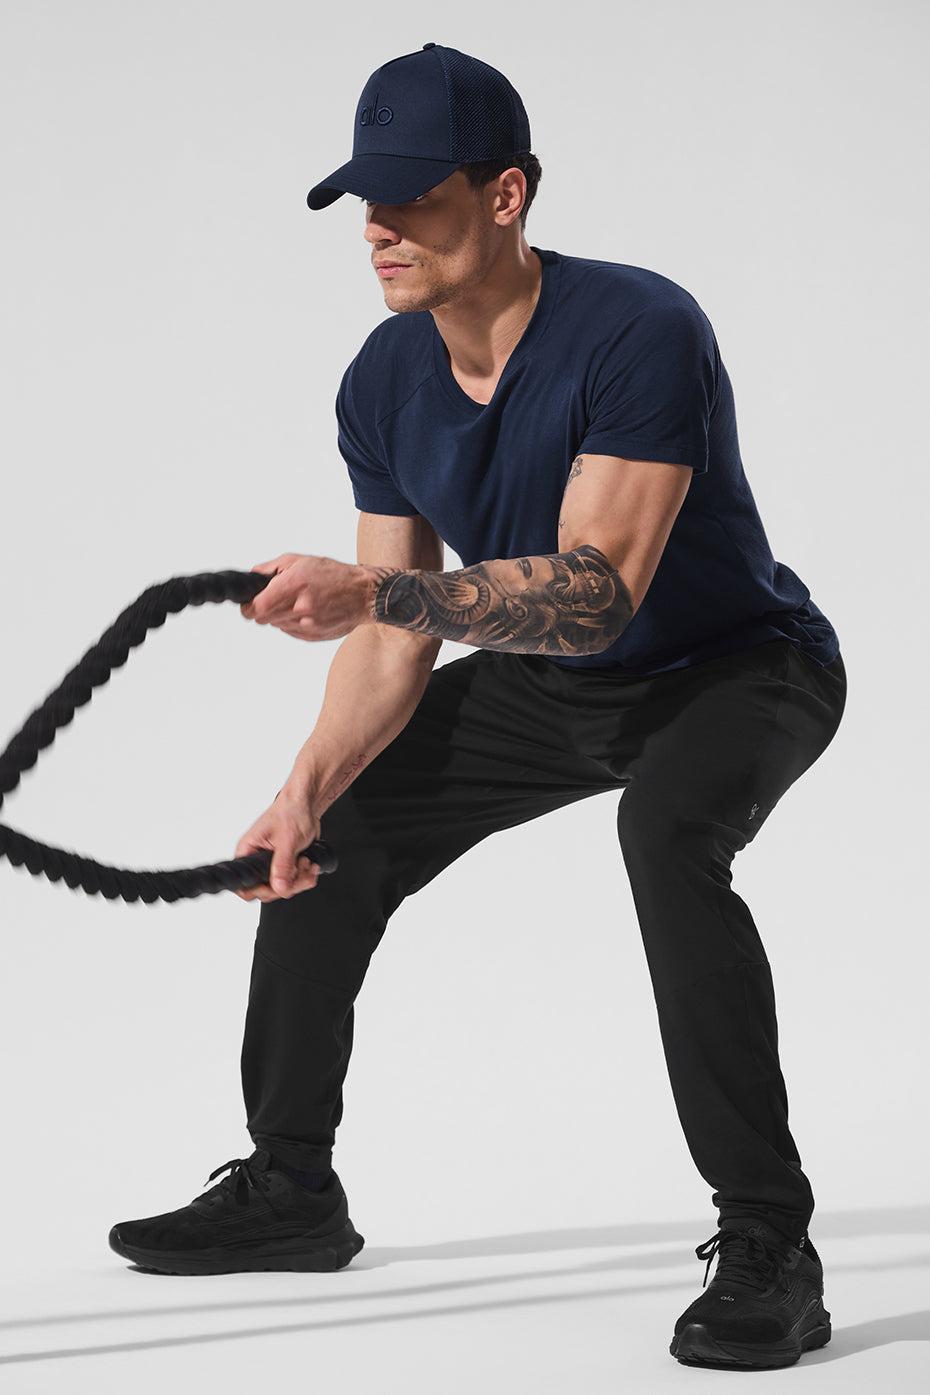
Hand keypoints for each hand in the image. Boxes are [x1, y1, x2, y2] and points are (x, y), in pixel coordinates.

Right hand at [233, 786, 323, 901]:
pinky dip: (305, 877)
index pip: (244, 885)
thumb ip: (282, 866)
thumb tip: (279, 887)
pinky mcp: (285, 866)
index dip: (260, 891)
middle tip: (301, 869)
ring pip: (282, 888)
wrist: (307, 805)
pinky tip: (310, 865)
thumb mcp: (287, 840)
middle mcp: (256, 860)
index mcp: (248, 852)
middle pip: (267, 891)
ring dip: (300, 880)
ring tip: (307, 863)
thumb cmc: (291, 811)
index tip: (278, 887)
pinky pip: (293, 882)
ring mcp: (271, 864)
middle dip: (289, 884)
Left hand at [239, 552, 375, 640]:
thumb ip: (271, 569)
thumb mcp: (300, 560)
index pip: (257, 607)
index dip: (248, 607)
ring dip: (280, 616)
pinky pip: (291, 632)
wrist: (364, 594)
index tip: (249, 604)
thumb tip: (252, 577)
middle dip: (263, 610)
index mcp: (295, 585)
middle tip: (273, 600)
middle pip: (264, 619)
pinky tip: (307, 612)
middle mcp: (301, 607)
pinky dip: (293, 623)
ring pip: (277, 625)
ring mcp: (308, 625)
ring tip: (296, 603)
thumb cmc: (334, 575)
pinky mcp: (314, 636)